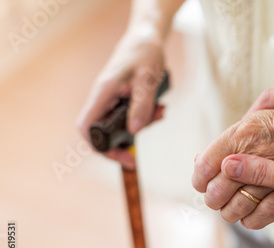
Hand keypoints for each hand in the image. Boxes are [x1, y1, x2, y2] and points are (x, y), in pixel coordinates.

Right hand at [77, 31, 166, 168]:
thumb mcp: (148, 79)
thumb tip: (134, 131)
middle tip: (137, 155)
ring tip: (160, 114)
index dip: (100, 146)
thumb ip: (142, 105)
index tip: (122, 156)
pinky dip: (144, 117)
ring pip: (118, 126)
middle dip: (122, 144)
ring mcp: (110, 100)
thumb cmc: (145, 54)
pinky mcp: (121, 100)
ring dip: (139, 126)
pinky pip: (129, 116)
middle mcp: (102, 99)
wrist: (146, 39)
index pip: (87, 128)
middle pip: (101, 133)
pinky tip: (160, 109)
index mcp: (103, 93)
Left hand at [219, 154, 273, 233]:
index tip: (219, 162)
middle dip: (240, 179)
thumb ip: (263, 172)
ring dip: (260, 168)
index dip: (229, 184)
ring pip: (271, 184)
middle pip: (255, 196)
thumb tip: (226, 165)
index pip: (245, 204)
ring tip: (251, 148)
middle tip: (229, 154)